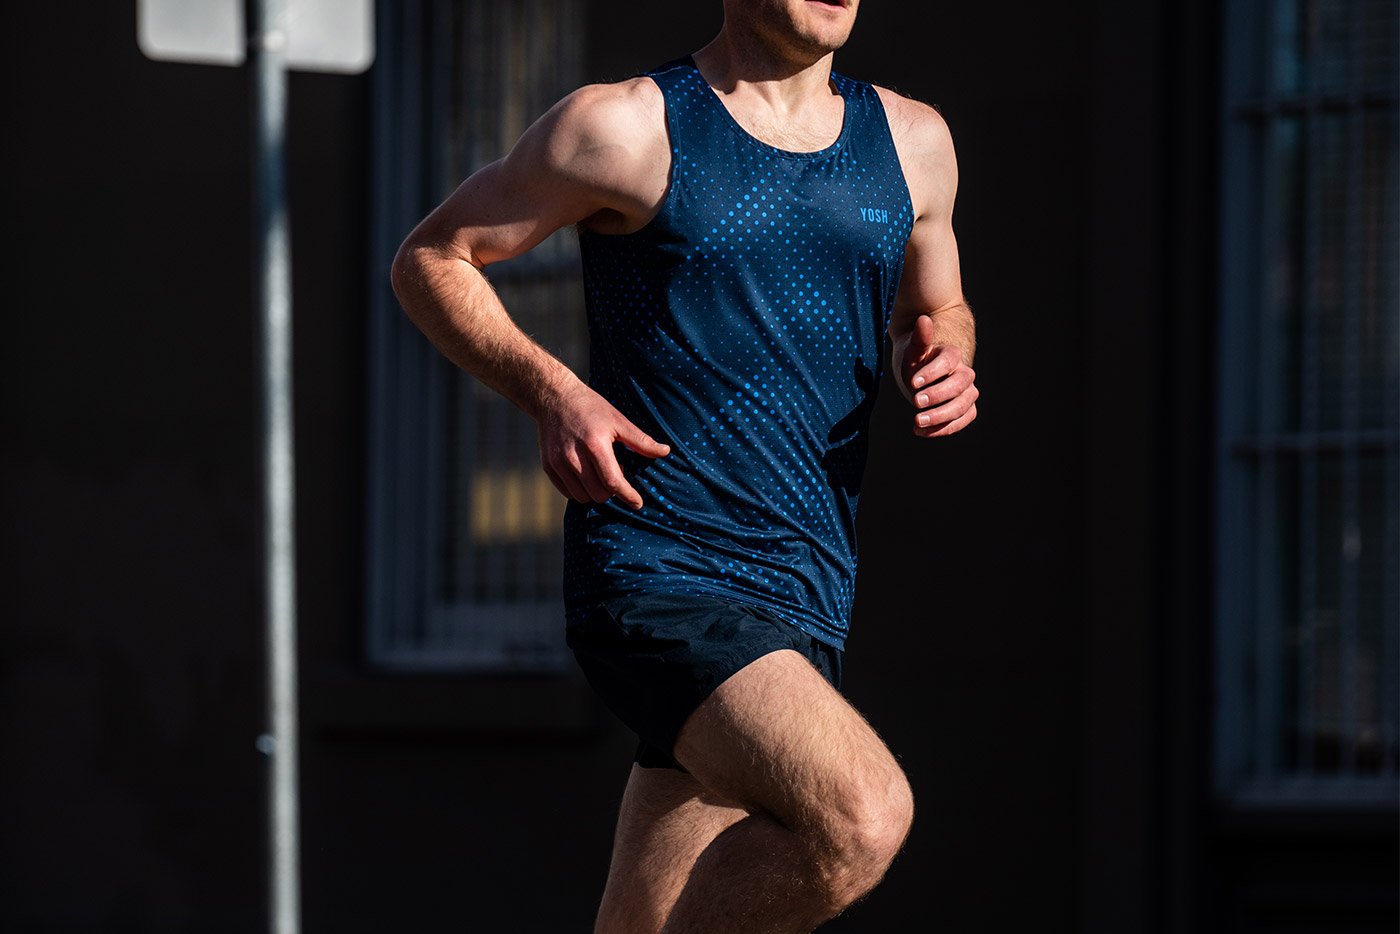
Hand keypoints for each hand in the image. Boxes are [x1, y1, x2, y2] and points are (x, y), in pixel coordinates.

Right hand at [534, 379, 669, 508]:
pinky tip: (586, 474)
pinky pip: (568, 492)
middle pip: (598, 493)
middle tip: (615, 472)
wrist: (554, 397)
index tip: (638, 503)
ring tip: (599, 472)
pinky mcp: (548, 466)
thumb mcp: (618, 420)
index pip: (613, 481)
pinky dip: (580, 490)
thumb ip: (640, 440)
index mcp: (595, 445)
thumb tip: (665, 451)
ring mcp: (558, 463)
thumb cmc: (590, 408)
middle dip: (612, 491)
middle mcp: (574, 457)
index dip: (628, 495)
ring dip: (595, 492)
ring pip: (582, 497)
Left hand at [903, 313, 977, 437]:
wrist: (921, 374)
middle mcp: (964, 374)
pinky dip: (944, 428)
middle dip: (937, 396)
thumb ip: (919, 339)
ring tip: (916, 422)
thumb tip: (923, 319)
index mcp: (952, 355)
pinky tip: (921, 432)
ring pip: (963, 406)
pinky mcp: (965, 409)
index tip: (913, 382)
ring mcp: (967, 393)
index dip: (932, 373)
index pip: (948, 363)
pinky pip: (962, 420)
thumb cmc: (917, 360)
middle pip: (959, 386)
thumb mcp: (913, 350)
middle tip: (915, 402)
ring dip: (941, 416)